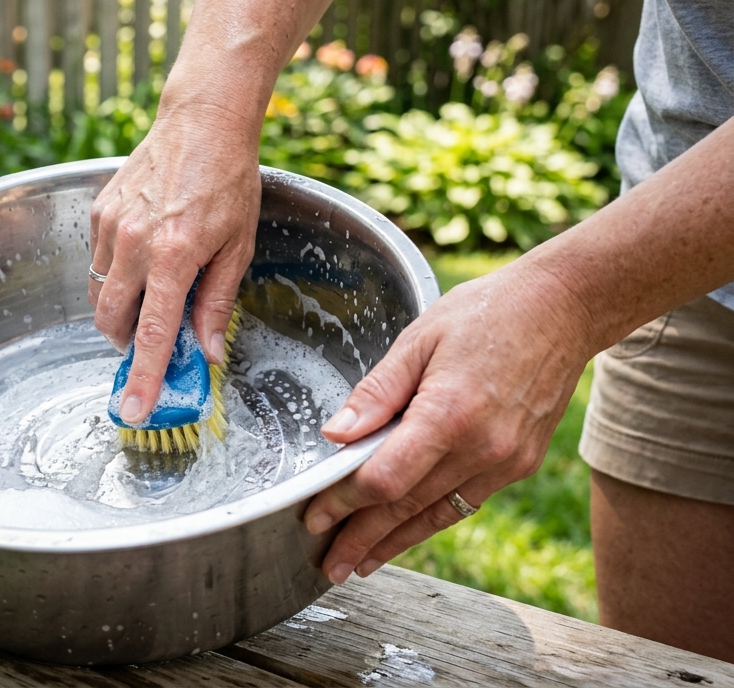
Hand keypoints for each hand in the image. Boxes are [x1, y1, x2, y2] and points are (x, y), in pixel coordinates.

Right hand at [89, 106, 261, 424]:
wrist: (202, 122)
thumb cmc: (228, 182)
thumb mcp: (238, 247)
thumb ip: (217, 303)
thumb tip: (205, 351)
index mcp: (174, 256)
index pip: (151, 333)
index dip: (142, 378)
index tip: (133, 411)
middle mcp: (134, 243)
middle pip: (111, 321)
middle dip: (127, 343)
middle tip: (153, 341)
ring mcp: (110, 226)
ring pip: (100, 294)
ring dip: (122, 309)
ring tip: (154, 291)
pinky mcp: (99, 212)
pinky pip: (99, 262)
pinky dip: (117, 273)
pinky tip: (144, 255)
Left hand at [302, 260, 592, 583]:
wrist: (562, 310)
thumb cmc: (485, 313)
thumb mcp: (418, 340)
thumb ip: (375, 393)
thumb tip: (334, 436)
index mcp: (449, 413)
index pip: (384, 479)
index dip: (344, 503)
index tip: (313, 518)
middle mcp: (480, 448)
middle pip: (406, 507)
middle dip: (362, 539)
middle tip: (331, 566)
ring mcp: (505, 462)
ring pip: (437, 515)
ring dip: (396, 543)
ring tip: (362, 564)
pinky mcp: (518, 464)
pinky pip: (465, 503)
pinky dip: (431, 521)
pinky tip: (406, 534)